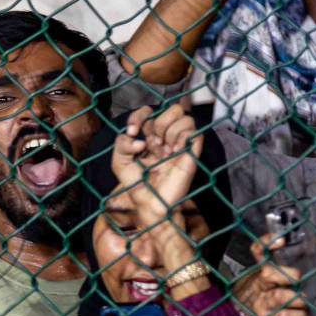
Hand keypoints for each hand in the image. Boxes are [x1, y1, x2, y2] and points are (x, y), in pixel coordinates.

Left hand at [113, 103, 202, 224]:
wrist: (150, 205)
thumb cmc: (137, 187)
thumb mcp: (120, 164)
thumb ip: (121, 144)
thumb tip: (139, 139)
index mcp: (149, 138)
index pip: (148, 112)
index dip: (139, 115)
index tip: (133, 132)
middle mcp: (165, 138)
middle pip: (171, 109)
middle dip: (159, 122)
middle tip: (153, 142)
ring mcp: (179, 145)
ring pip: (185, 117)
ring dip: (171, 130)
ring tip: (165, 148)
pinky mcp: (191, 154)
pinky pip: (195, 133)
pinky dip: (182, 137)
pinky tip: (174, 151)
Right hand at [233, 234, 311, 315]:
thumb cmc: (307, 303)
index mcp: (272, 272)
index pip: (259, 251)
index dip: (265, 242)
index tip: (282, 241)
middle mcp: (263, 287)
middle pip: (267, 273)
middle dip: (287, 274)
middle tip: (300, 279)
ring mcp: (263, 305)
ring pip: (277, 296)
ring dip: (297, 299)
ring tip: (307, 303)